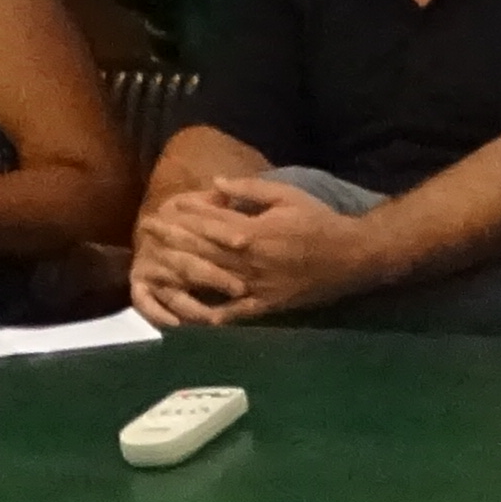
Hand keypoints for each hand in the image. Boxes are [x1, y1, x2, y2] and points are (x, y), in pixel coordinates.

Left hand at [144, 178, 362, 327]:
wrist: (353, 256)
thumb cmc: (320, 221)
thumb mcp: (287, 195)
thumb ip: (250, 190)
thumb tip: (215, 184)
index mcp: (253, 231)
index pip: (209, 221)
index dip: (183, 215)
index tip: (162, 208)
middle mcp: (249, 260)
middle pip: (202, 249)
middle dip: (173, 239)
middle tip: (148, 231)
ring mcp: (257, 285)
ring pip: (211, 278)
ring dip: (182, 271)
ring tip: (158, 263)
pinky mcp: (268, 304)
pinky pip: (237, 313)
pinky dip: (216, 316)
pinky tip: (193, 317)